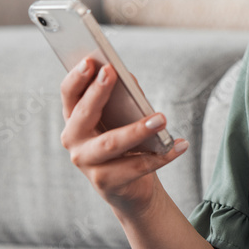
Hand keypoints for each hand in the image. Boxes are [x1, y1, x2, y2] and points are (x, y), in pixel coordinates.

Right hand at [59, 58, 188, 216]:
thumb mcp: (121, 117)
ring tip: (162, 118)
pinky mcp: (105, 183)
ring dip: (138, 129)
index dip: (77, 77)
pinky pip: (136, 166)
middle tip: (113, 72)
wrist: (131, 188)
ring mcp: (87, 164)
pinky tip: (180, 145)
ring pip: (111, 143)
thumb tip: (128, 80)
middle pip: (84, 115)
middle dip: (98, 92)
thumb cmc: (125, 143)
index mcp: (74, 119)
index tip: (90, 60)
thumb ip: (123, 97)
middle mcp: (74, 141)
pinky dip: (162, 155)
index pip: (69, 94)